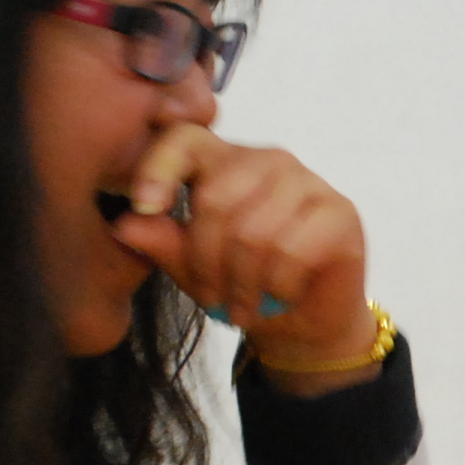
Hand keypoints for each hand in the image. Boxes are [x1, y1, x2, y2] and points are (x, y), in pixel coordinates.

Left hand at [110, 124, 375, 376]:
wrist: (305, 325)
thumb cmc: (245, 287)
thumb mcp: (191, 269)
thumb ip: (161, 242)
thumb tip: (125, 225)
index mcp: (225, 161)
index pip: (185, 139)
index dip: (159, 167)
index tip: (144, 207)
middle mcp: (268, 161)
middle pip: (217, 198)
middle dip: (206, 261)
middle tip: (210, 299)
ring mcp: (307, 182)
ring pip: (254, 231)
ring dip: (242, 283)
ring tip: (240, 309)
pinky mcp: (340, 212)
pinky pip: (292, 251)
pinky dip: (277, 287)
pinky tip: (278, 298)